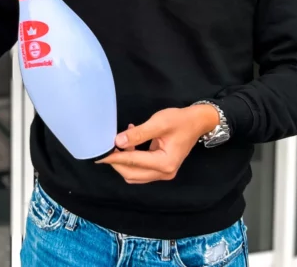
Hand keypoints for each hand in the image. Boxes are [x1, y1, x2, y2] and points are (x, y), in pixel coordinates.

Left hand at [95, 105, 218, 183]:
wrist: (197, 122)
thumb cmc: (180, 121)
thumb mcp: (158, 123)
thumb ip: (138, 134)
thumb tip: (117, 142)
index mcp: (165, 163)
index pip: (133, 162)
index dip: (114, 158)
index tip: (99, 155)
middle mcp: (165, 173)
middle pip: (132, 174)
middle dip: (117, 163)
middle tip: (105, 148)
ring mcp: (164, 173)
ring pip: (136, 174)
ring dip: (124, 162)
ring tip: (118, 143)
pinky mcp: (162, 168)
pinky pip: (142, 169)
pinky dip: (132, 159)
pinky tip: (130, 142)